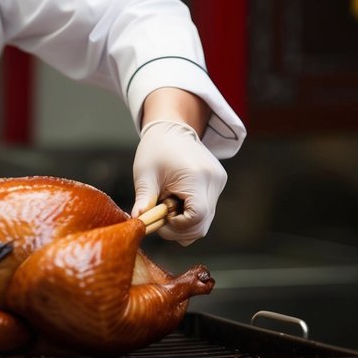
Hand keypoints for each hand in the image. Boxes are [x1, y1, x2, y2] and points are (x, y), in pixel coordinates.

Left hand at [131, 119, 226, 244]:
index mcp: (196, 176)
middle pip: (203, 224)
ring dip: (185, 222)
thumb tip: (138, 221)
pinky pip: (207, 209)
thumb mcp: (145, 174)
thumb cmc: (156, 149)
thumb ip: (144, 200)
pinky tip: (178, 201)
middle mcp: (214, 180)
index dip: (178, 227)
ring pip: (206, 220)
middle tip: (160, 219)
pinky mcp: (219, 182)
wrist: (172, 128)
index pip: (196, 217)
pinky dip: (192, 213)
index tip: (160, 220)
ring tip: (168, 207)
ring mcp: (219, 182)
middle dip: (180, 229)